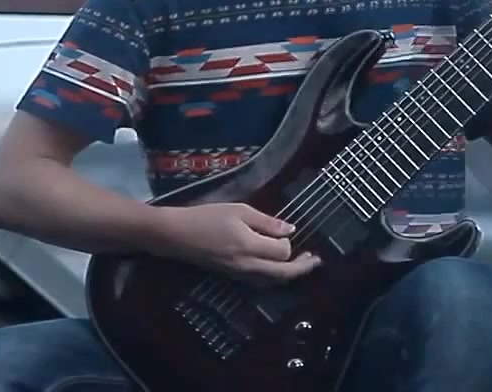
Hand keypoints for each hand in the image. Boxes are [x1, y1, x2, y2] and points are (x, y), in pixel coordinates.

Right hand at [155, 203, 320, 283]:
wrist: (176, 235)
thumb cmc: (207, 217)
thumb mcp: (239, 210)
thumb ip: (266, 222)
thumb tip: (291, 230)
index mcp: (249, 247)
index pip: (282, 253)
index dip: (289, 243)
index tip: (285, 232)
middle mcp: (247, 266)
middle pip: (283, 274)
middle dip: (302, 268)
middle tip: (316, 260)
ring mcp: (239, 275)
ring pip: (272, 281)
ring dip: (289, 274)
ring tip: (302, 264)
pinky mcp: (232, 277)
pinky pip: (260, 282)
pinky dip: (275, 277)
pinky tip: (277, 267)